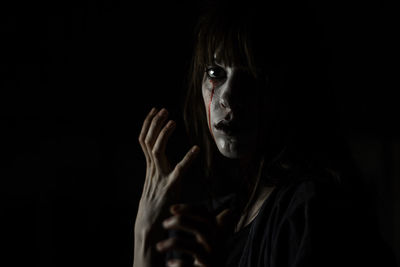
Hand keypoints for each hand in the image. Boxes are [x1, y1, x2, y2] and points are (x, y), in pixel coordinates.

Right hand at [134, 108, 199, 266]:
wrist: (149, 227)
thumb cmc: (155, 207)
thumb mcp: (154, 185)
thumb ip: (157, 172)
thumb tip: (161, 162)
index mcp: (150, 167)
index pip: (144, 141)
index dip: (148, 124)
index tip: (154, 111)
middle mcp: (152, 169)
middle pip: (148, 141)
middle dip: (154, 124)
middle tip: (163, 110)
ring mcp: (159, 177)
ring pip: (157, 150)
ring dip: (164, 134)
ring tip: (172, 121)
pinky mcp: (170, 188)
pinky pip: (178, 170)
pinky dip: (187, 159)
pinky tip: (196, 149)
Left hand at [156, 204, 232, 266]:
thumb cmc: (205, 256)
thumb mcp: (206, 239)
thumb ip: (199, 224)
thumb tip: (176, 208)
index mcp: (217, 233)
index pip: (208, 215)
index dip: (191, 209)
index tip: (172, 209)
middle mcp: (218, 245)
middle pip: (202, 227)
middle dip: (181, 221)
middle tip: (164, 224)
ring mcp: (212, 260)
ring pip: (194, 247)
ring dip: (173, 244)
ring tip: (159, 247)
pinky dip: (177, 264)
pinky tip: (170, 264)